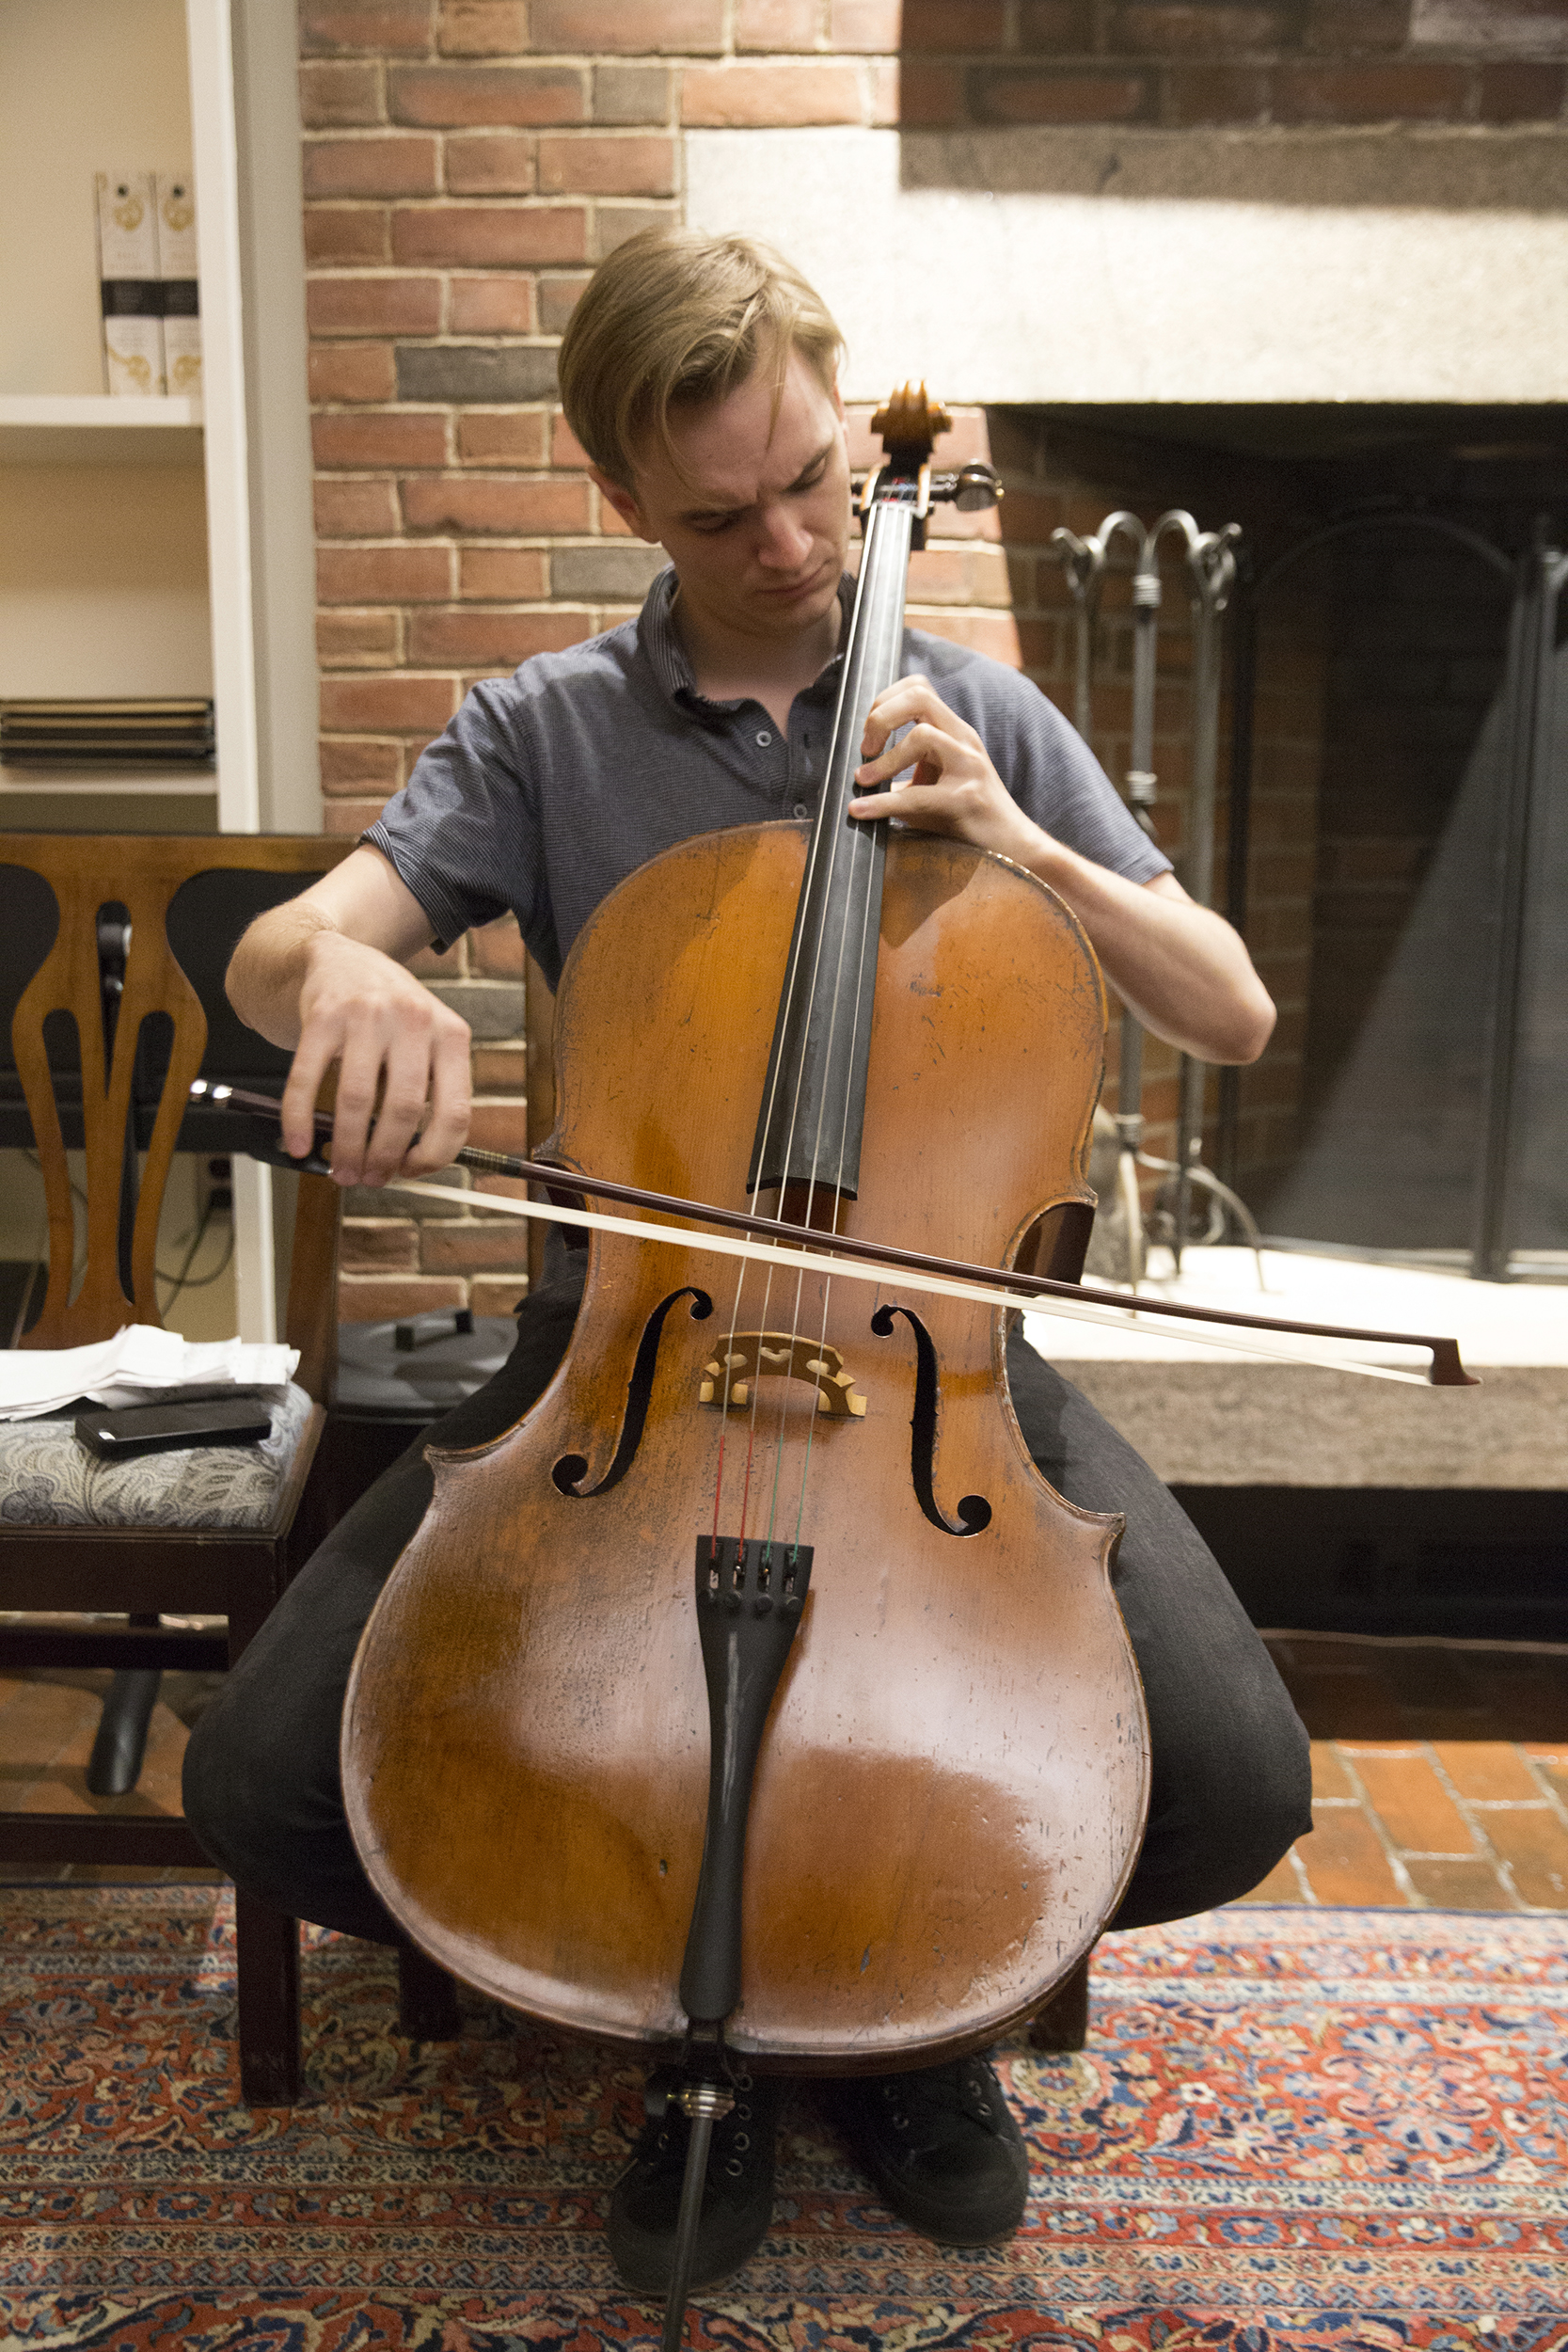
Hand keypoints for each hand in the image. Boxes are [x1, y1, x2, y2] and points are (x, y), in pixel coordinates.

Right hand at [282, 930, 472, 1187]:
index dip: (434, 1154)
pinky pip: (308, 1078)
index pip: (455, 1112)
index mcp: (451, 1036)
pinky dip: (300, 1118)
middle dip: (383, 1157)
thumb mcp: (427, 1041)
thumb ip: (427, 1090)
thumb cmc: (390, 1015)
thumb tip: (408, 1161)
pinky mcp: (323, 1014)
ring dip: (345, 1147)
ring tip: (341, 1171)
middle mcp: (414, 1021)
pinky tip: (299, 1143)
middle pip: (403, 1110)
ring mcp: (368, 1015)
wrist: (343, 957)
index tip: (411, 1171)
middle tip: (368, 1179)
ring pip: (356, 1100)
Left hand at [847, 677, 1045, 867]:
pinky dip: (883, 804)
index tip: (869, 735)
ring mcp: (968, 766)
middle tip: (865, 750)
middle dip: (881, 717)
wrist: (1010, 847)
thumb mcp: (932, 783)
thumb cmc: (965, 817)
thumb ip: (901, 773)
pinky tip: (862, 811)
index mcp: (953, 731)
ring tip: (864, 782)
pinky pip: (919, 795)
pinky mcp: (966, 799)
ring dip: (884, 761)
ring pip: (922, 735)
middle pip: (919, 696)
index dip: (885, 701)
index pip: (918, 687)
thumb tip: (857, 777)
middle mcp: (962, 740)